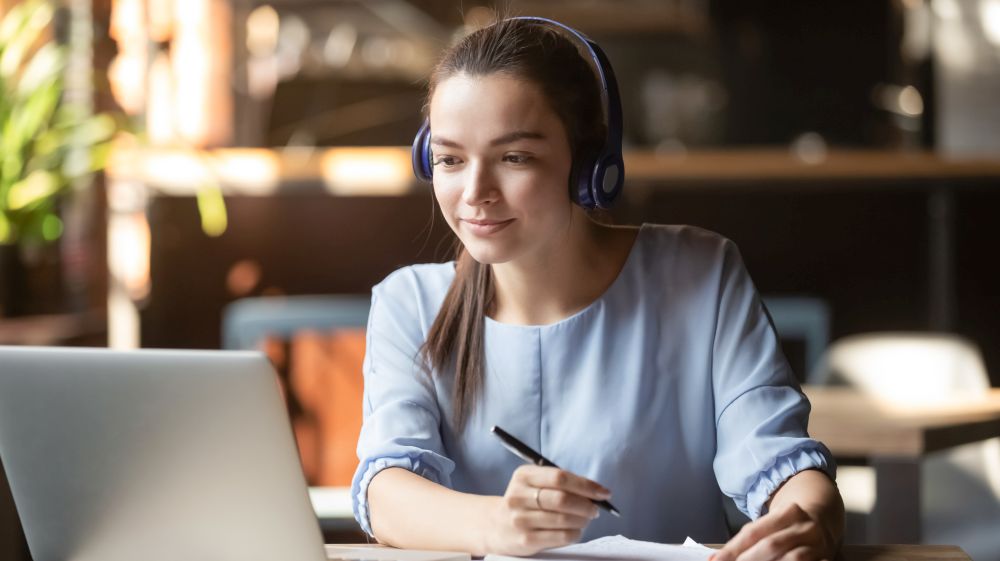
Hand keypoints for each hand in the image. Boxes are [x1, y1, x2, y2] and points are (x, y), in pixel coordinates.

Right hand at [484, 465, 609, 555]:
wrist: (495, 525)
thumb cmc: (524, 501)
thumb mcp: (533, 483)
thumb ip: (560, 483)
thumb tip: (595, 490)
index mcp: (523, 476)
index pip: (560, 477)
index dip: (586, 485)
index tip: (603, 492)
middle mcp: (518, 496)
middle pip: (562, 499)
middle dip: (586, 505)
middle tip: (595, 509)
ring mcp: (520, 519)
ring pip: (564, 519)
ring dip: (583, 520)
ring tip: (586, 519)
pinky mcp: (526, 539)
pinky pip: (561, 537)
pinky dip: (575, 534)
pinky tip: (576, 530)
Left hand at [710, 503, 835, 560]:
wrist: (824, 521)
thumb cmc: (788, 525)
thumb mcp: (770, 523)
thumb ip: (746, 540)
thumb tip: (717, 558)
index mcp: (788, 512)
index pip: (754, 532)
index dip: (733, 549)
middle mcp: (805, 527)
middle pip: (771, 545)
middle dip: (748, 560)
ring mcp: (818, 545)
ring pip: (792, 559)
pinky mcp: (826, 558)